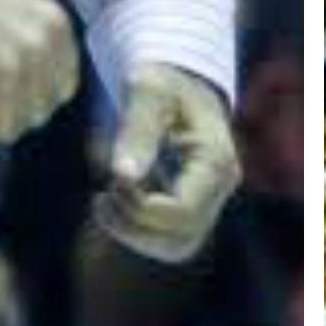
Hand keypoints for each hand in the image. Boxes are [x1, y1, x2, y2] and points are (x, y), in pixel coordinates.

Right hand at [0, 0, 77, 146]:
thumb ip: (39, 49)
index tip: (9, 92)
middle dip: (9, 112)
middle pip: (36, 114)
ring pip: (9, 129)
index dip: (34, 97)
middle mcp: (40, 44)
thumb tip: (49, 98)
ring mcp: (13, 66)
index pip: (62, 89)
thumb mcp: (16, 14)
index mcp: (54, 24)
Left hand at [94, 63, 239, 263]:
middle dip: (134, 226)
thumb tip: (122, 174)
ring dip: (134, 233)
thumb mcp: (147, 90)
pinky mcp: (195, 204)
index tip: (111, 178)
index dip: (140, 207)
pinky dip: (138, 228)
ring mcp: (211, 199)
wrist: (177, 77)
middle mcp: (221, 186)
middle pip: (181, 240)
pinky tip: (118, 197)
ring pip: (176, 247)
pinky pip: (169, 238)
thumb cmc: (161, 78)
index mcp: (217, 160)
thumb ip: (137, 128)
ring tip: (106, 199)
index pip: (182, 212)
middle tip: (103, 194)